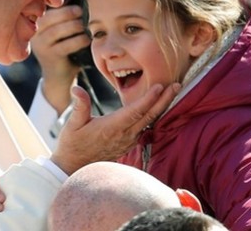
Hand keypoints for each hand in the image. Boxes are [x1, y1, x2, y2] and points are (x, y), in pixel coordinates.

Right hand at [31, 5, 90, 113]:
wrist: (59, 78)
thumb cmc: (64, 51)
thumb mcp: (61, 33)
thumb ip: (64, 19)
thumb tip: (79, 1)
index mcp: (36, 26)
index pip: (46, 11)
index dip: (61, 7)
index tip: (77, 5)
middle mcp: (34, 36)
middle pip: (48, 19)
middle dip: (67, 13)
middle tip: (81, 11)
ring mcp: (40, 47)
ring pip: (56, 31)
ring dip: (73, 26)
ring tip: (85, 25)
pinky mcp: (49, 58)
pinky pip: (64, 46)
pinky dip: (77, 41)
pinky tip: (86, 39)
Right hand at [50, 83, 179, 174]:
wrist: (74, 166)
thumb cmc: (73, 144)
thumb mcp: (73, 124)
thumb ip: (79, 106)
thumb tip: (76, 88)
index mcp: (112, 127)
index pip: (135, 111)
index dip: (149, 99)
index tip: (160, 86)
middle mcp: (124, 134)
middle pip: (149, 116)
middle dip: (164, 99)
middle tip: (177, 85)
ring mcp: (128, 140)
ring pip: (150, 121)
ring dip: (162, 106)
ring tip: (172, 91)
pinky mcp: (129, 142)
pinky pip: (146, 127)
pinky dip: (154, 114)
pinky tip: (159, 105)